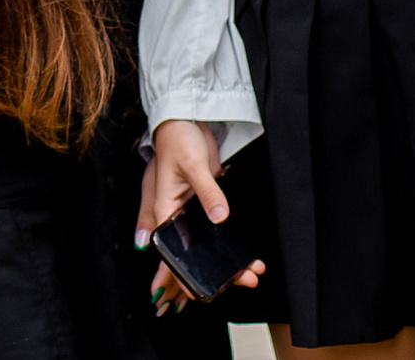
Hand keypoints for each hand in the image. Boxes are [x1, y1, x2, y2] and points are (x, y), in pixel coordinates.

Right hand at [139, 120, 264, 311]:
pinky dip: (230, 243)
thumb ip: (208, 193)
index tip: (197, 293)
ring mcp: (190, 211)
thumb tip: (220, 218)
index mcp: (163, 208)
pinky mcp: (205, 203)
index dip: (178, 273)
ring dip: (227, 260)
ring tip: (251, 271)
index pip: (168, 250)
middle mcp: (175, 214)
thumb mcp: (192, 165)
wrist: (186, 120)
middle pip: (191, 252)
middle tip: (243, 279)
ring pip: (207, 245)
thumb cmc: (178, 139)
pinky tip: (246, 254)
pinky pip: (216, 230)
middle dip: (214, 271)